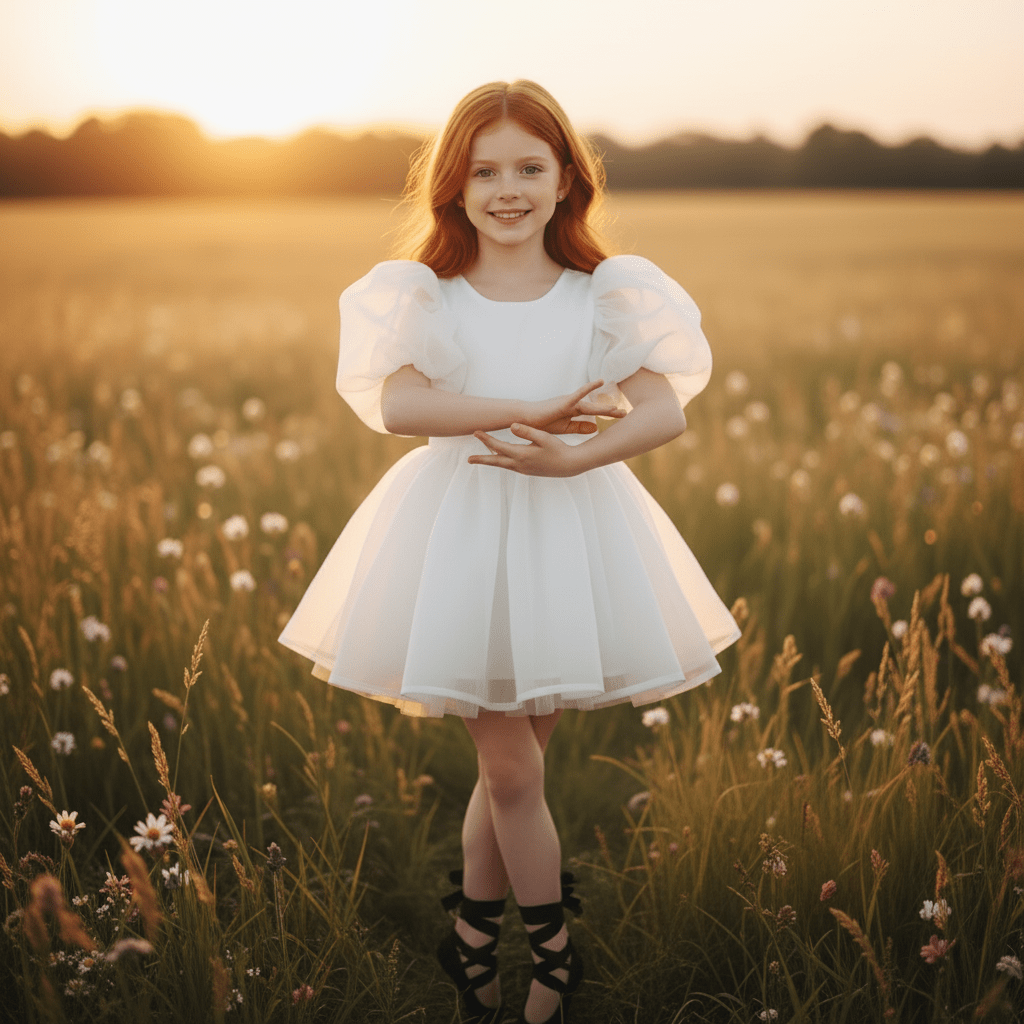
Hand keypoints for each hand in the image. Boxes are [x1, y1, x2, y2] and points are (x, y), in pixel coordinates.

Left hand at [468, 422, 584, 476]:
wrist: (570, 465)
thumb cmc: (558, 449)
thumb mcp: (544, 437)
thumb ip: (527, 431)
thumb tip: (511, 426)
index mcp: (521, 455)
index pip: (498, 447)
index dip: (486, 439)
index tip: (475, 433)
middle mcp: (519, 464)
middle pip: (496, 461)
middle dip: (482, 459)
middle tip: (468, 460)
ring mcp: (523, 469)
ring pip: (503, 464)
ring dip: (491, 460)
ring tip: (480, 458)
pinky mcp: (528, 471)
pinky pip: (510, 466)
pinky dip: (502, 461)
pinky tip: (501, 458)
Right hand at [521, 380, 624, 434]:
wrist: (525, 421)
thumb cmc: (542, 424)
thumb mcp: (564, 428)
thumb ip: (579, 427)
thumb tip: (597, 427)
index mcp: (573, 412)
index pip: (593, 414)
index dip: (607, 415)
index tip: (622, 417)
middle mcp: (573, 405)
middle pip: (595, 408)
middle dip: (610, 411)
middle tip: (626, 414)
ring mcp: (568, 402)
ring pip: (589, 404)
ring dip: (603, 407)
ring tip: (617, 408)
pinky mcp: (563, 402)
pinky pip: (578, 394)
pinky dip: (589, 388)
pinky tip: (600, 381)